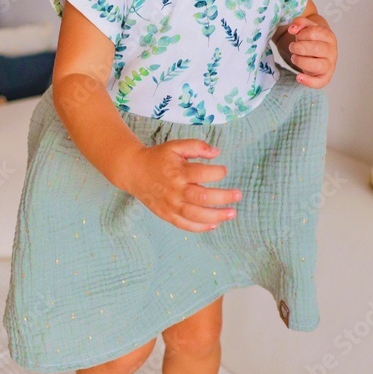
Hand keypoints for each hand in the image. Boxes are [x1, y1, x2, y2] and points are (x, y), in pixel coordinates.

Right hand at [123, 139, 241, 233]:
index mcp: (178, 172)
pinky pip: (185, 225)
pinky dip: (200, 227)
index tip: (224, 171)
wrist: (134, 171)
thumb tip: (217, 152)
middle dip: (223, 197)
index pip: (203, 173)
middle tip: (238, 195)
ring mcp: (171, 205)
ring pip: (196, 215)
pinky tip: (214, 225)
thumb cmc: (158, 158)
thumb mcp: (176, 146)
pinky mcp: (167, 215)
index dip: (218, 172)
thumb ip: (196, 146)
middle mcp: (175, 190)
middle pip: (202, 197)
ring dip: (216, 216)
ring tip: (232, 213)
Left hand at [286, 14, 337, 87]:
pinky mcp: (325, 77)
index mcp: (329, 36)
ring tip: (294, 58)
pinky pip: (319, 82)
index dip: (301, 34)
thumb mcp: (306, 27)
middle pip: (316, 49)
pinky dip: (309, 82)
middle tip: (292, 47)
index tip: (298, 36)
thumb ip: (300, 22)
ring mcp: (329, 65)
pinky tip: (298, 77)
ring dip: (301, 61)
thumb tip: (292, 28)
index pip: (314, 32)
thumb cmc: (312, 39)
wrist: (317, 52)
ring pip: (318, 65)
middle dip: (299, 47)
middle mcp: (332, 51)